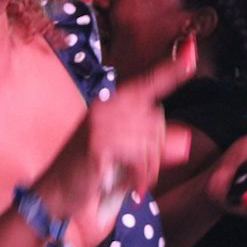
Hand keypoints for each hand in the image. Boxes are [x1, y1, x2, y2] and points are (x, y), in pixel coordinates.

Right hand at [35, 35, 196, 219]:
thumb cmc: (92, 174)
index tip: (192, 51)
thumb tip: (186, 143)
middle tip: (141, 176)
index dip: (172, 70)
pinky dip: (140, 177)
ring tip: (133, 183)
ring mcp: (100, 124)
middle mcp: (106, 107)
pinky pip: (139, 157)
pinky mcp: (98, 143)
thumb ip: (155, 147)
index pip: (148, 82)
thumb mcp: (128, 157)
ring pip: (151, 142)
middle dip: (157, 153)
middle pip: (158, 122)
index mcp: (113, 104)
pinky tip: (131, 187)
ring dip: (148, 169)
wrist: (54, 194)